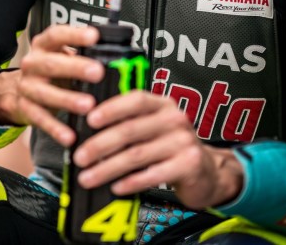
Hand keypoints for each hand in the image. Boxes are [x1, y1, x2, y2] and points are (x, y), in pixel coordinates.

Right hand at [14, 25, 105, 146]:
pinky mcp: (25, 109)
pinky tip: (70, 136)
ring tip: (88, 106)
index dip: (74, 35)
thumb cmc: (52, 71)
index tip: (94, 37)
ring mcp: (27, 87)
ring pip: (45, 93)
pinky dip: (56, 129)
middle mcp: (32, 63)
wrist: (18, 90)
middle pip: (51, 64)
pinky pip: (41, 120)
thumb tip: (120, 57)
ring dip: (67, 100)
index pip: (57, 35)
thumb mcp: (62, 56)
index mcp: (43, 45)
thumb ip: (84, 55)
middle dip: (75, 68)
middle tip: (97, 72)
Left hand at [15, 25, 243, 209]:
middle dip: (99, 145)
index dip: (111, 108)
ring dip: (107, 168)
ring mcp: (183, 142)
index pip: (135, 99)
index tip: (89, 119)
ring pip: (136, 155)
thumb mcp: (153, 128)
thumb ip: (128, 123)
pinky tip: (115, 187)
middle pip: (130, 130)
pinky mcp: (189, 165)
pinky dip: (130, 182)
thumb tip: (87, 131)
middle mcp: (175, 119)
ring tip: (88, 177)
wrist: (206, 171)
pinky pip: (153, 175)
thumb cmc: (169, 147)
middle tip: (79, 157)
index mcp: (162, 104)